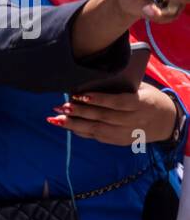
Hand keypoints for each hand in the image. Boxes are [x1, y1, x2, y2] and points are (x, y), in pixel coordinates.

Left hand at [48, 83, 180, 144]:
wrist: (165, 122)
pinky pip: (95, 136)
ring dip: (73, 124)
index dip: (99, 100)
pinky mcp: (117, 141)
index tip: (80, 94)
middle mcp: (133, 121)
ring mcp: (124, 133)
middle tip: (60, 106)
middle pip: (103, 117)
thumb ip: (122, 85)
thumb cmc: (148, 98)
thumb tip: (94, 78)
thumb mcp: (142, 89)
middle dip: (79, 112)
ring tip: (54, 118)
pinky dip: (78, 130)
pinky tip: (64, 124)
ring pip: (96, 129)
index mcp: (141, 104)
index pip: (118, 103)